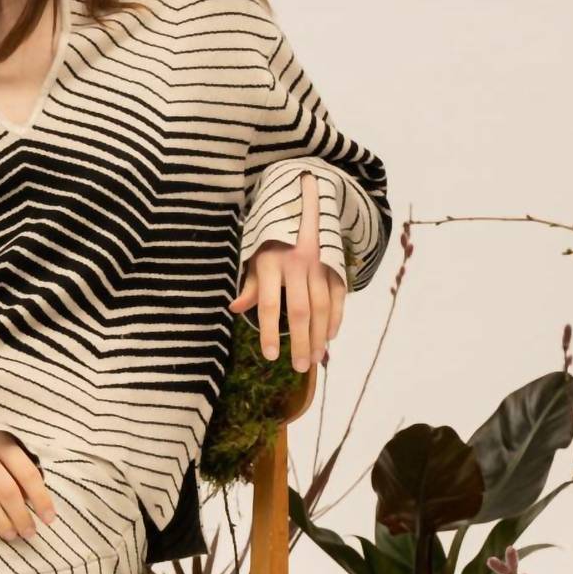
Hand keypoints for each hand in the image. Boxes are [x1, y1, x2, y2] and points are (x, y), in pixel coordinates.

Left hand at [231, 171, 345, 371]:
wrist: (298, 206)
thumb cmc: (270, 242)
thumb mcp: (254, 260)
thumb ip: (250, 286)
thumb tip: (235, 308)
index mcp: (270, 263)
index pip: (267, 304)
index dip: (269, 332)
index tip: (271, 356)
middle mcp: (296, 264)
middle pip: (300, 310)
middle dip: (301, 341)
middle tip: (300, 367)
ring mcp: (319, 264)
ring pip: (321, 305)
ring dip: (320, 335)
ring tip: (316, 357)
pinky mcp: (334, 264)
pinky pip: (338, 295)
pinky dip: (335, 317)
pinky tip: (330, 336)